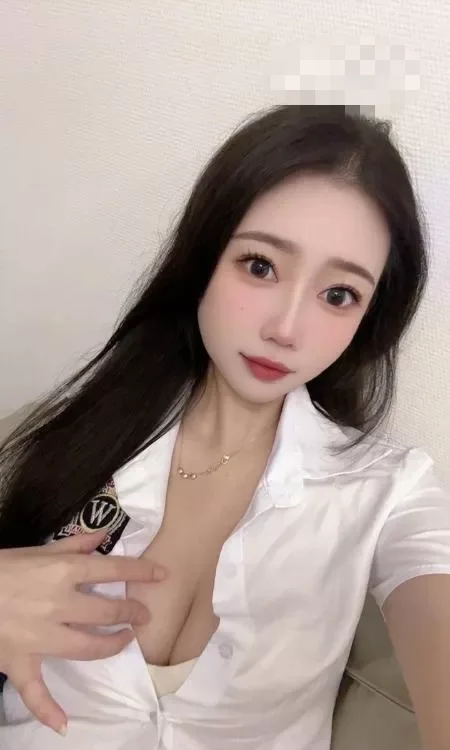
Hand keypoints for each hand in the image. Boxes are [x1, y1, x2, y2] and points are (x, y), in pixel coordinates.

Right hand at [0, 530, 166, 734]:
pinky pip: (35, 692)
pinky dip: (48, 710)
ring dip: (112, 646)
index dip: (141, 572)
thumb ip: (72, 544)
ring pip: (88, 648)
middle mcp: (59, 604)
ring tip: (125, 640)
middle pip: (107, 612)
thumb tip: (102, 536)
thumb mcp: (36, 550)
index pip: (113, 570)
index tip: (162, 576)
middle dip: (131, 614)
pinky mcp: (20, 662)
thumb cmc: (1, 567)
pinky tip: (64, 725)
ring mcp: (41, 636)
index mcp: (63, 570)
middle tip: (143, 615)